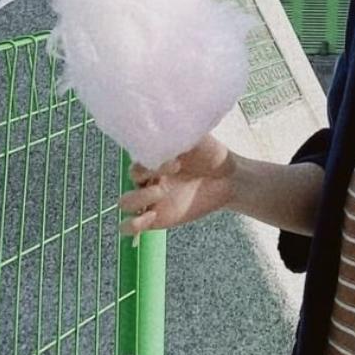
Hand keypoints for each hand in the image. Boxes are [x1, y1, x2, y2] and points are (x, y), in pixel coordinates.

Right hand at [118, 133, 236, 237]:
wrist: (229, 179)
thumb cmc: (212, 154)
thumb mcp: (196, 138)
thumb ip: (178, 134)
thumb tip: (163, 128)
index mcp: (156, 157)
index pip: (136, 156)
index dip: (151, 157)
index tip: (175, 158)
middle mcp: (150, 177)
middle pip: (130, 175)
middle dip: (147, 172)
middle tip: (175, 168)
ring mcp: (152, 199)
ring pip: (124, 202)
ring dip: (138, 198)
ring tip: (161, 192)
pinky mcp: (156, 219)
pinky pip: (129, 226)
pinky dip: (132, 224)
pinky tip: (152, 216)